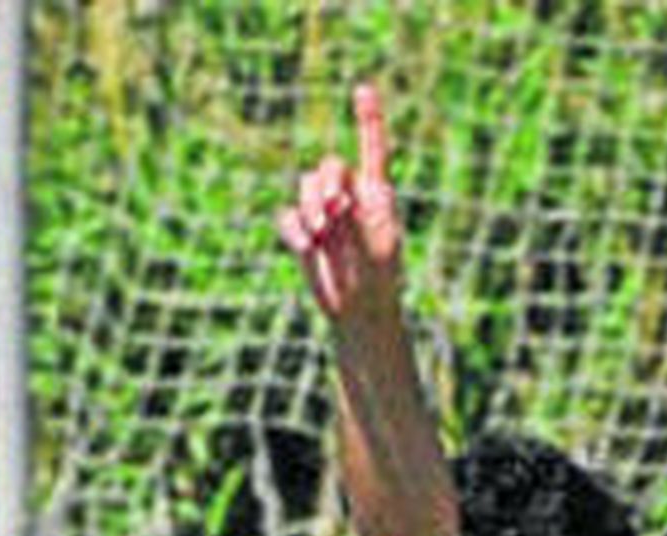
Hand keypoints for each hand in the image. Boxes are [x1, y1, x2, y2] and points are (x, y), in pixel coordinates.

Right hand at [279, 83, 402, 325]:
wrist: (361, 316)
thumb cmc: (379, 285)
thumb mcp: (374, 253)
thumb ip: (354, 220)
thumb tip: (331, 198)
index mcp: (377, 195)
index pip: (373, 149)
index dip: (368, 118)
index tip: (364, 89)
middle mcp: (351, 197)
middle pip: (328, 165)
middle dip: (326, 183)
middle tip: (334, 211)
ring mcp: (325, 213)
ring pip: (306, 187)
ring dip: (310, 209)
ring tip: (322, 238)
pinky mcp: (304, 232)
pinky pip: (288, 216)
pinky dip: (294, 231)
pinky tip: (307, 249)